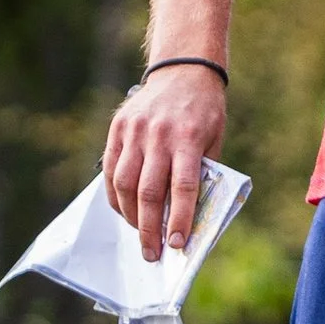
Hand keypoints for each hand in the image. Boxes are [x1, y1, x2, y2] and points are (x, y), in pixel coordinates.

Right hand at [103, 67, 226, 263]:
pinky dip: (115, 195)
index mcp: (188, 138)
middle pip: (149, 191)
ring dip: (130, 216)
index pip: (183, 187)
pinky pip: (110, 169)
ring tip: (140, 235)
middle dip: (149, 228)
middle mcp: (158, 135)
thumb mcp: (213, 139)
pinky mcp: (118, 128)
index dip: (180, 219)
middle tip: (152, 253)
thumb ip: (200, 172)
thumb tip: (187, 217)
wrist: (185, 70)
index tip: (178, 245)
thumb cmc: (204, 111)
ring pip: (124, 183)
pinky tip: (124, 211)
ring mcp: (135, 131)